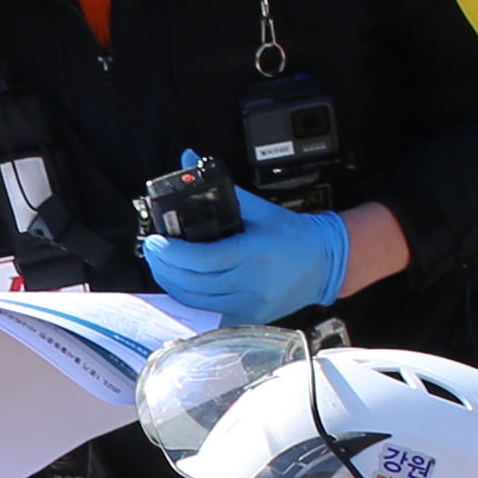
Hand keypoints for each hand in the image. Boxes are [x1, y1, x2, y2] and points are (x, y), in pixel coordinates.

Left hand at [140, 204, 351, 326]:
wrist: (324, 263)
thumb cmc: (292, 235)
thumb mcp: (260, 208)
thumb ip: (221, 188)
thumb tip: (189, 159)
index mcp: (255, 252)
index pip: (203, 259)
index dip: (173, 253)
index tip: (156, 241)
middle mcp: (252, 282)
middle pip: (193, 282)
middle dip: (164, 265)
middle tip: (153, 249)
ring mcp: (250, 304)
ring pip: (196, 301)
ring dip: (171, 282)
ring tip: (161, 263)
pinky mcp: (249, 317)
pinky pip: (208, 314)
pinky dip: (189, 301)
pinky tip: (180, 284)